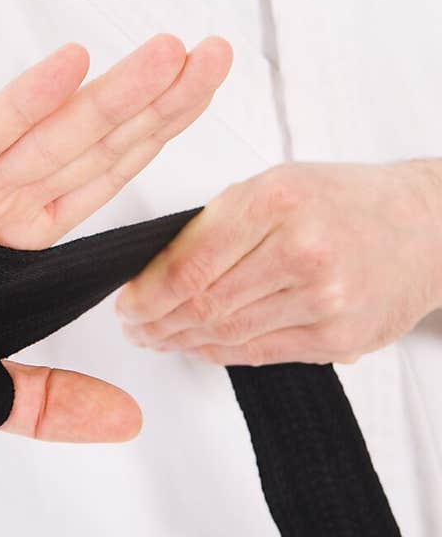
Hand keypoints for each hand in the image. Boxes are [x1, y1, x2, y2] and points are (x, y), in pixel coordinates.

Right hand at [0, 33, 232, 440]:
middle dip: (158, 103)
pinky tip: (70, 68)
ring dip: (110, 95)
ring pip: (49, 136)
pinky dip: (21, 104)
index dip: (157, 143)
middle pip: (94, 148)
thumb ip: (47, 402)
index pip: (103, 186)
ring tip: (170, 53)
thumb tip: (131, 422)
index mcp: (16, 251)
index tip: (208, 103)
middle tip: (220, 55)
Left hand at [115, 158, 441, 365]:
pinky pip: (261, 354)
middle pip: (205, 303)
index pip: (191, 261)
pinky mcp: (339, 339)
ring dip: (182, 341)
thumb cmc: (347, 200)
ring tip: (158, 337)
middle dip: (157, 321)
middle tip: (134, 325)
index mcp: (278, 200)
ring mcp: (324, 300)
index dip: (147, 291)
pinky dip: (220, 353)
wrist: (426, 228)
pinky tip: (199, 346)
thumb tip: (157, 266)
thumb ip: (220, 221)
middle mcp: (303, 250)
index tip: (126, 300)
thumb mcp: (276, 183)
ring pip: (228, 334)